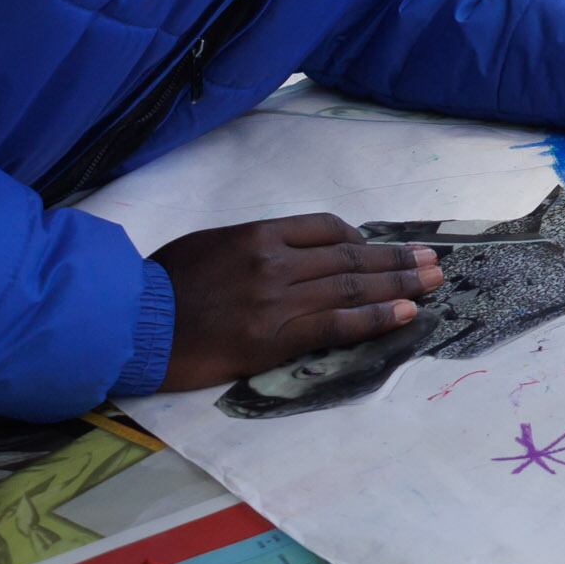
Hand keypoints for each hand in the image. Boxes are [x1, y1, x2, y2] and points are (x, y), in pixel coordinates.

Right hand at [153, 215, 444, 391]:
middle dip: (397, 259)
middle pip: (351, 257)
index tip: (383, 247)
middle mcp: (275, 260)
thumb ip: (251, 247)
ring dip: (401, 284)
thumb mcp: (207, 246)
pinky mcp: (277, 335)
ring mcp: (278, 297)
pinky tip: (406, 313)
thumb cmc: (160, 287)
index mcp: (257, 234)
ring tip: (434, 281)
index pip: (326, 228)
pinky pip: (339, 324)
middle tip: (433, 260)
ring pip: (354, 287)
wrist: (131, 325)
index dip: (362, 239)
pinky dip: (378, 318)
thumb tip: (286, 253)